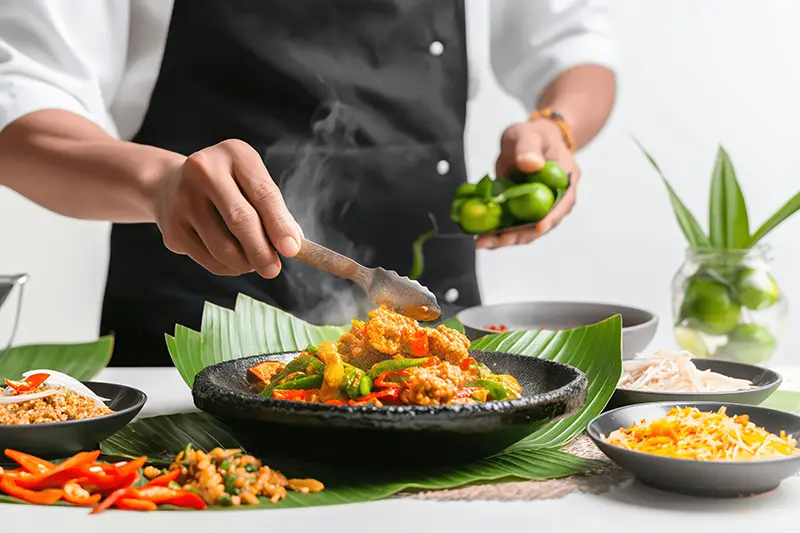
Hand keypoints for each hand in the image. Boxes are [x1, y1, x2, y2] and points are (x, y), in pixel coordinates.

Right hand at [153, 139, 301, 277]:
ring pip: (223, 247)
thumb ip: (274, 211)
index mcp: (234, 154)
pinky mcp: (172, 228)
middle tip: (274, 270)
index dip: (280, 225)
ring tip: (254, 263)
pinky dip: (227, 267)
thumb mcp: (251, 184)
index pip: (264, 194)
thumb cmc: (226, 187)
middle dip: (262, 251)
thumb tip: (293, 244)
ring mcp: (183, 198)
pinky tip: (234, 261)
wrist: (169, 185)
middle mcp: (204, 170)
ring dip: (245, 263)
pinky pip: (209, 259)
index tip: (292, 249)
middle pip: (241, 220)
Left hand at [476, 119, 579, 248]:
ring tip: (483, 242)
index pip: (562, 204)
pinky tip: (480, 235)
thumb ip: (529, 147)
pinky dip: (497, 232)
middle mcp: (554, 201)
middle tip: (499, 240)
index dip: (551, 218)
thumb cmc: (534, 136)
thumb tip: (530, 164)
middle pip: (542, 224)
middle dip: (521, 235)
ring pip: (524, 229)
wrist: (527, 141)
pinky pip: (511, 225)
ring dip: (505, 238)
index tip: (538, 228)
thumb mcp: (530, 135)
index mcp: (565, 182)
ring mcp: (537, 208)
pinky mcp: (521, 212)